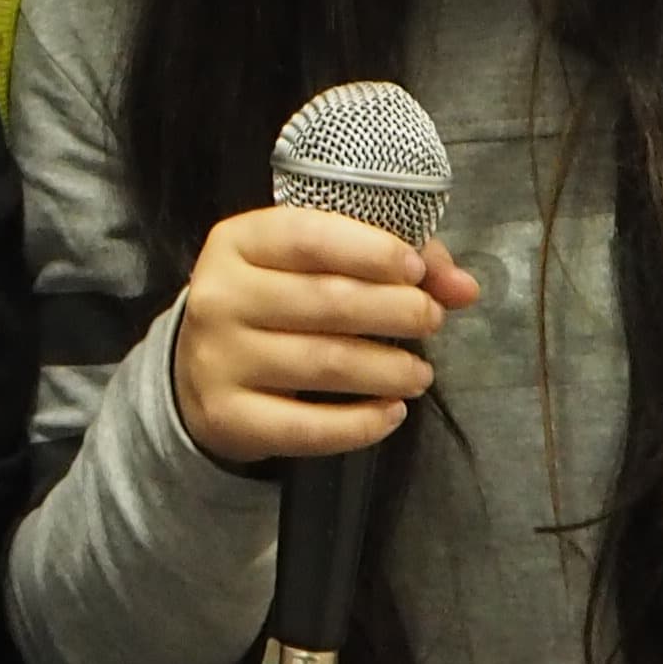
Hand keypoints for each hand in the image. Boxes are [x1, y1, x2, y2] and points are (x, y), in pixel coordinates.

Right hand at [166, 206, 480, 468]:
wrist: (200, 370)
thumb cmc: (273, 303)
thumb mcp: (313, 265)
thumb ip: (389, 262)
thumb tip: (462, 287)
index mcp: (238, 242)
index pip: (309, 236)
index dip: (372, 251)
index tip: (417, 271)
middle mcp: (219, 296)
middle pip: (326, 301)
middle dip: (395, 311)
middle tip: (431, 320)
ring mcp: (218, 359)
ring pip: (324, 362)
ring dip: (389, 368)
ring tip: (420, 373)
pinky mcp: (227, 416)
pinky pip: (307, 427)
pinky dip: (361, 424)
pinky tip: (391, 412)